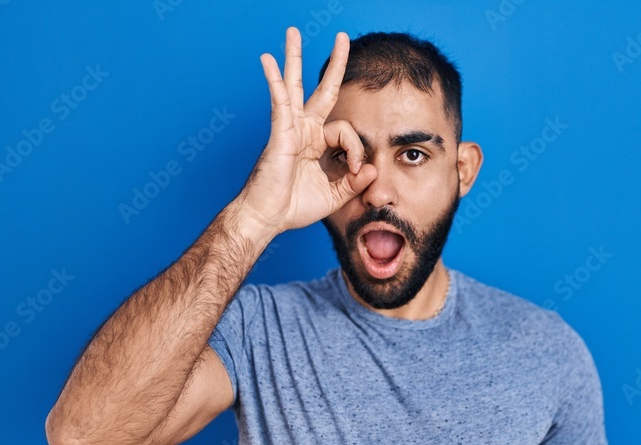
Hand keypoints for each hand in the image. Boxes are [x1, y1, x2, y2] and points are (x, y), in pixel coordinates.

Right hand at [235, 27, 375, 234]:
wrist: (269, 218)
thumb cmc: (294, 207)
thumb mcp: (335, 195)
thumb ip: (354, 182)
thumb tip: (372, 168)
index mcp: (317, 143)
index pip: (346, 131)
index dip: (357, 149)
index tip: (357, 170)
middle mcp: (305, 130)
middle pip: (322, 90)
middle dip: (334, 64)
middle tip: (341, 37)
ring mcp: (291, 128)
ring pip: (295, 86)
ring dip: (294, 58)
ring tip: (293, 32)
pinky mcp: (280, 133)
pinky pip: (279, 102)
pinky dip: (274, 81)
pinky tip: (268, 60)